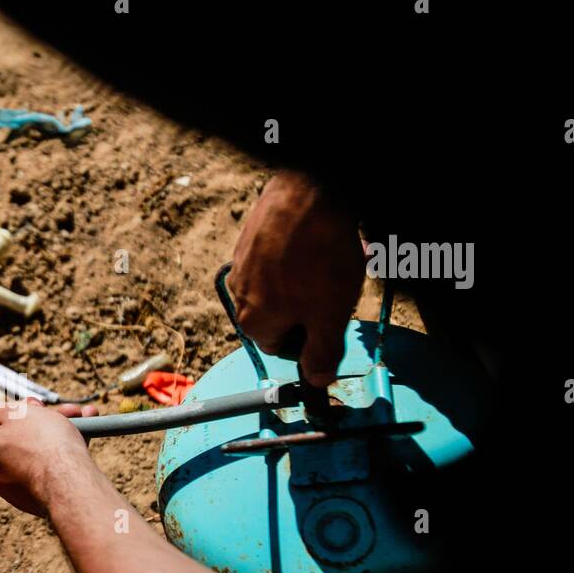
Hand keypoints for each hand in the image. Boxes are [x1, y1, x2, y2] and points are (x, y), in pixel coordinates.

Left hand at [0, 398, 97, 516]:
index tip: (11, 407)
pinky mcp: (35, 495)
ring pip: (31, 449)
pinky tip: (82, 438)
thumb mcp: (14, 414)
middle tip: (51, 411)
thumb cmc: (43, 445)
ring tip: (79, 418)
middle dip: (32, 419)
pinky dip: (59, 452)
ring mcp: (14, 485)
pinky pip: (44, 467)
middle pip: (7, 437)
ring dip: (52, 431)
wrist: (71, 485)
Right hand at [229, 170, 364, 386]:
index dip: (311, 337)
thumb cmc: (319, 257)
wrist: (309, 192)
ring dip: (304, 279)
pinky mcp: (250, 234)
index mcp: (254, 322)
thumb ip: (322, 355)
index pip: (282, 347)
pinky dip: (295, 253)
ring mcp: (241, 261)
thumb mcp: (330, 317)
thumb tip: (317, 381)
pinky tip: (317, 241)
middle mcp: (239, 294)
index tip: (331, 321)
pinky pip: (274, 255)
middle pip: (279, 314)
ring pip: (278, 283)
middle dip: (309, 305)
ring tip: (329, 261)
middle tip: (334, 288)